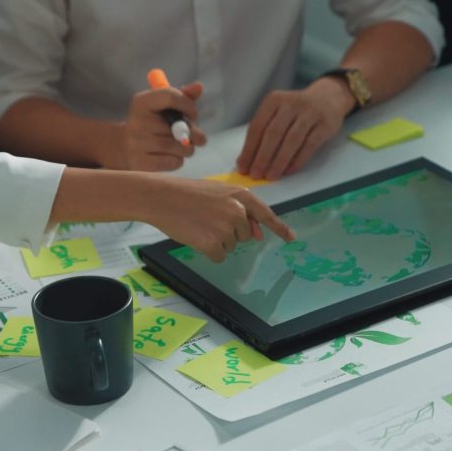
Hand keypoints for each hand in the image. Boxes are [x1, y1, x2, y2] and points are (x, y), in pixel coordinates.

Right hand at [107, 82, 207, 170]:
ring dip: (188, 148)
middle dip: (193, 133)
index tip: (193, 114)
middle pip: (179, 126)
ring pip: (179, 147)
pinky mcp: (142, 163)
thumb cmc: (151, 123)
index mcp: (141, 102)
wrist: (124, 147)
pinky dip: (178, 160)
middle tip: (196, 136)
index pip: (170, 96)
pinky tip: (170, 156)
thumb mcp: (162, 106)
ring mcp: (137, 144)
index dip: (188, 105)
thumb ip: (182, 96)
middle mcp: (137, 121)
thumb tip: (199, 87)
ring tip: (182, 147)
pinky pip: (174, 162)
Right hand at [146, 179, 295, 261]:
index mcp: (240, 195)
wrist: (160, 197)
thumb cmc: (186, 194)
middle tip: (206, 219)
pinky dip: (208, 252)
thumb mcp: (217, 194)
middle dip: (229, 232)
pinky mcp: (212, 243)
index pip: (265, 214)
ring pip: (231, 246)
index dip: (279, 227)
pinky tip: (195, 237)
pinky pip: (219, 256)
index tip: (291, 238)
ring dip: (216, 241)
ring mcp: (225, 228)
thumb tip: (257, 235)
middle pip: (244, 235)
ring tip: (198, 224)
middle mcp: (237, 211)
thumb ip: (241, 211)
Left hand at [236, 77, 355, 180]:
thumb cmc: (295, 111)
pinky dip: (298, 160)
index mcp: (274, 100)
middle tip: (255, 174)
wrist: (328, 97)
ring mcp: (309, 113)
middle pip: (273, 133)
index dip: (249, 149)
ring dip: (279, 161)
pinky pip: (309, 145)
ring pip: (291, 140)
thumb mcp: (277, 113)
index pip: (257, 127)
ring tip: (271, 176)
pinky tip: (289, 171)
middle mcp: (291, 104)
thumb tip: (244, 160)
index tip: (243, 167)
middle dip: (262, 157)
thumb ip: (262, 133)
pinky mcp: (325, 125)